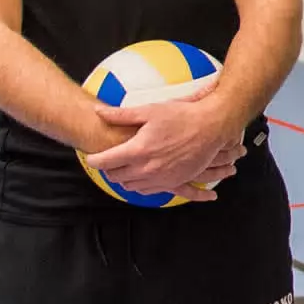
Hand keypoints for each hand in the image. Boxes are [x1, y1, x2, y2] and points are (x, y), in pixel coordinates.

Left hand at [89, 82, 243, 199]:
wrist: (211, 127)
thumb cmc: (182, 117)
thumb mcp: (149, 111)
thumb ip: (121, 115)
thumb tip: (99, 112)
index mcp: (138, 150)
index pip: (105, 162)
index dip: (94, 160)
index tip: (92, 157)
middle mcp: (147, 168)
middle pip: (115, 177)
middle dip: (108, 169)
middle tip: (109, 160)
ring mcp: (160, 178)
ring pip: (131, 187)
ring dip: (124, 179)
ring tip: (125, 167)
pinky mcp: (173, 182)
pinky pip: (149, 192)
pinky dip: (141, 186)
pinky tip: (141, 177)